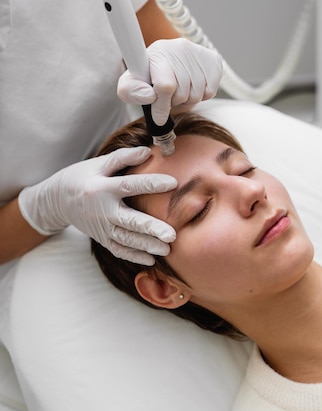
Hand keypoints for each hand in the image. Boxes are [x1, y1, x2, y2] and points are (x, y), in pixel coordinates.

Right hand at [18, 147, 176, 264]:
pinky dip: (134, 256)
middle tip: (171, 235)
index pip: (128, 185)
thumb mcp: (98, 164)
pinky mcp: (101, 238)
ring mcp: (101, 227)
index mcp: (101, 188)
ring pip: (126, 239)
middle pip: (129, 220)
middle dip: (150, 228)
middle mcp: (102, 210)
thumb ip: (123, 158)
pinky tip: (152, 259)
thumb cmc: (82, 177)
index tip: (173, 183)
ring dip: (146, 245)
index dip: (150, 183)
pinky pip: (118, 249)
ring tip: (167, 249)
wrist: (57, 200)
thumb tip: (148, 151)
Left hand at [117, 38, 222, 124]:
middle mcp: (180, 47)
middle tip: (168, 96)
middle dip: (173, 102)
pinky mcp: (213, 60)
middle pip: (182, 93)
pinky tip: (192, 86)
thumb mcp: (130, 84)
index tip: (158, 117)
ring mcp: (198, 53)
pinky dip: (201, 96)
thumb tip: (149, 96)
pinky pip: (210, 92)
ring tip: (179, 90)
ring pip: (197, 94)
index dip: (161, 106)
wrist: (166, 60)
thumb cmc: (147, 76)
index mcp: (158, 52)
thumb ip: (130, 91)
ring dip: (187, 100)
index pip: (165, 85)